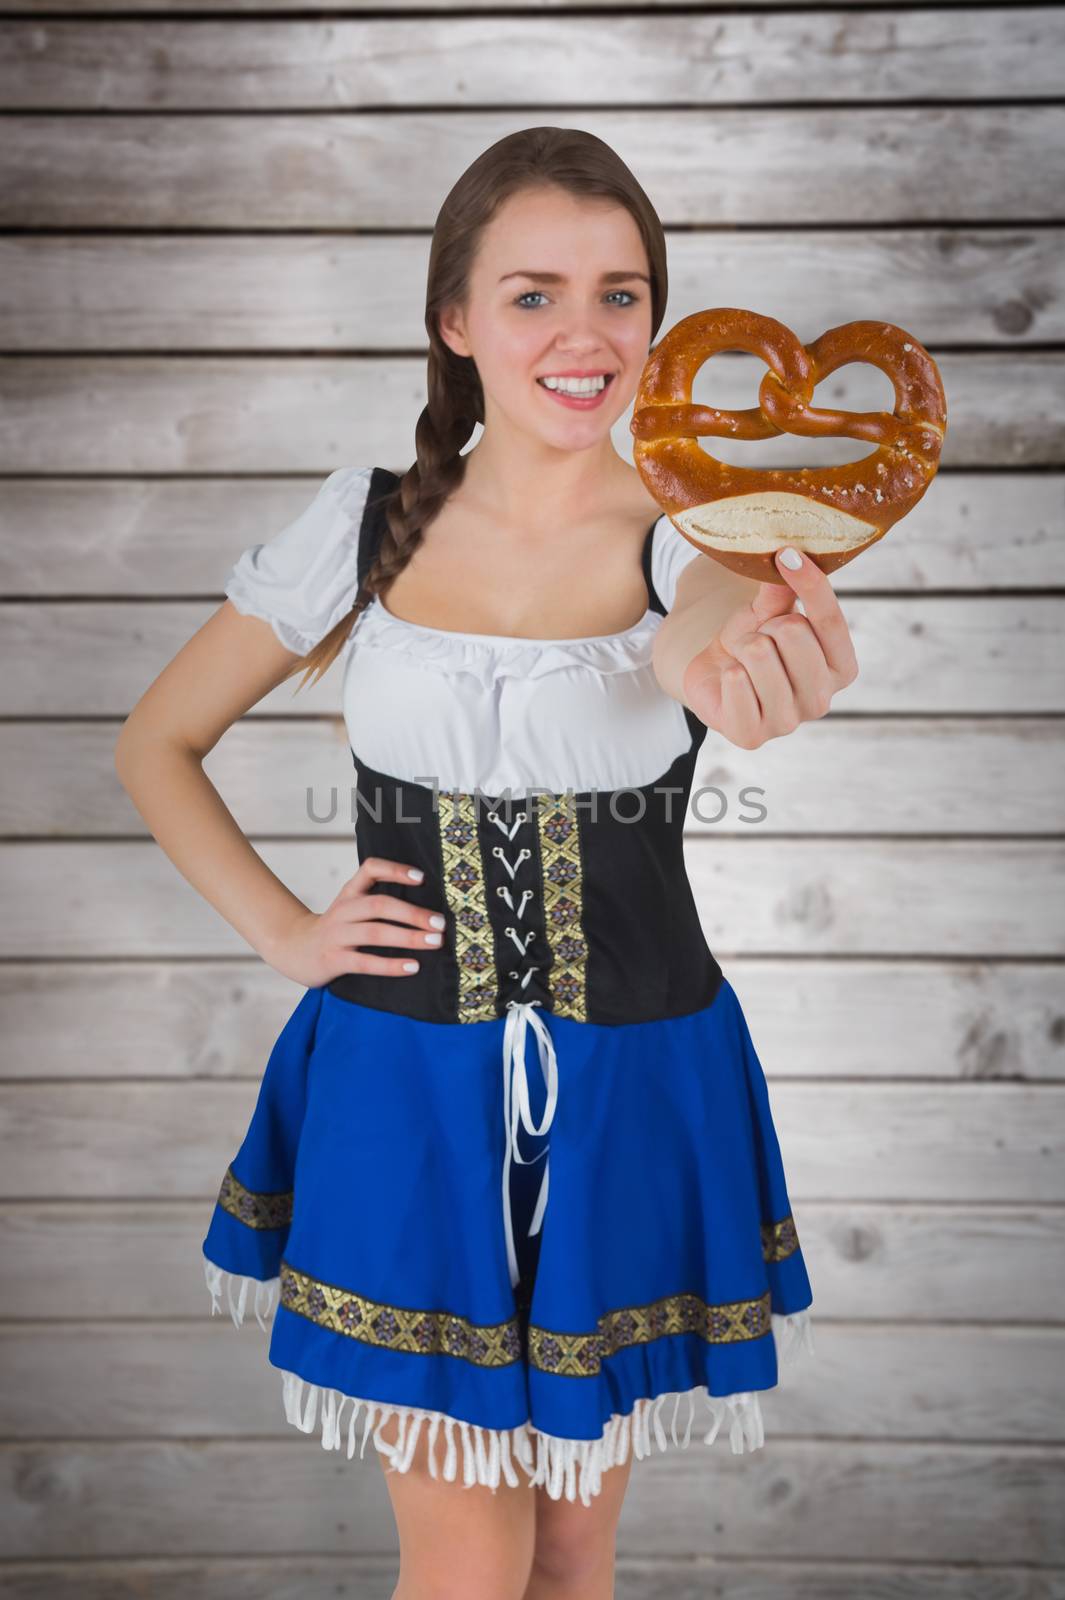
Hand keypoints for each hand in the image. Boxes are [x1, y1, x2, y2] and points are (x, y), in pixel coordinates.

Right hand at [266, 857, 447, 987]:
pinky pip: (365, 962)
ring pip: (375, 932)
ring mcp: (337, 935)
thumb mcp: (351, 907)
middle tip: (440, 922)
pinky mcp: (333, 959)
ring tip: (434, 942)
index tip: (421, 878)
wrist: (294, 949)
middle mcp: (343, 910)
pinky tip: (412, 967)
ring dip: (408, 937)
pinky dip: (391, 965)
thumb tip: (426, 908)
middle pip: (379, 904)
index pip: (370, 869)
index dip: (395, 870)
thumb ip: (378, 902)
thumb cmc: (336, 929)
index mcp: (350, 893)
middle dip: (412, 913)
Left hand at [682, 546, 858, 748]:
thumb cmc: (753, 643)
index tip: (787, 554)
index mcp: (841, 669)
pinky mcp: (752, 736)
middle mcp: (822, 700)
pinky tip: (730, 681)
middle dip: (766, 625)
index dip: (810, 583)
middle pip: (793, 633)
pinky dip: (727, 671)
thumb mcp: (770, 612)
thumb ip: (784, 590)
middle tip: (758, 638)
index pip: (831, 620)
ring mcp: (789, 722)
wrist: (714, 676)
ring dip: (742, 646)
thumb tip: (791, 555)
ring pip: (760, 654)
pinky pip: (737, 681)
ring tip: (743, 659)